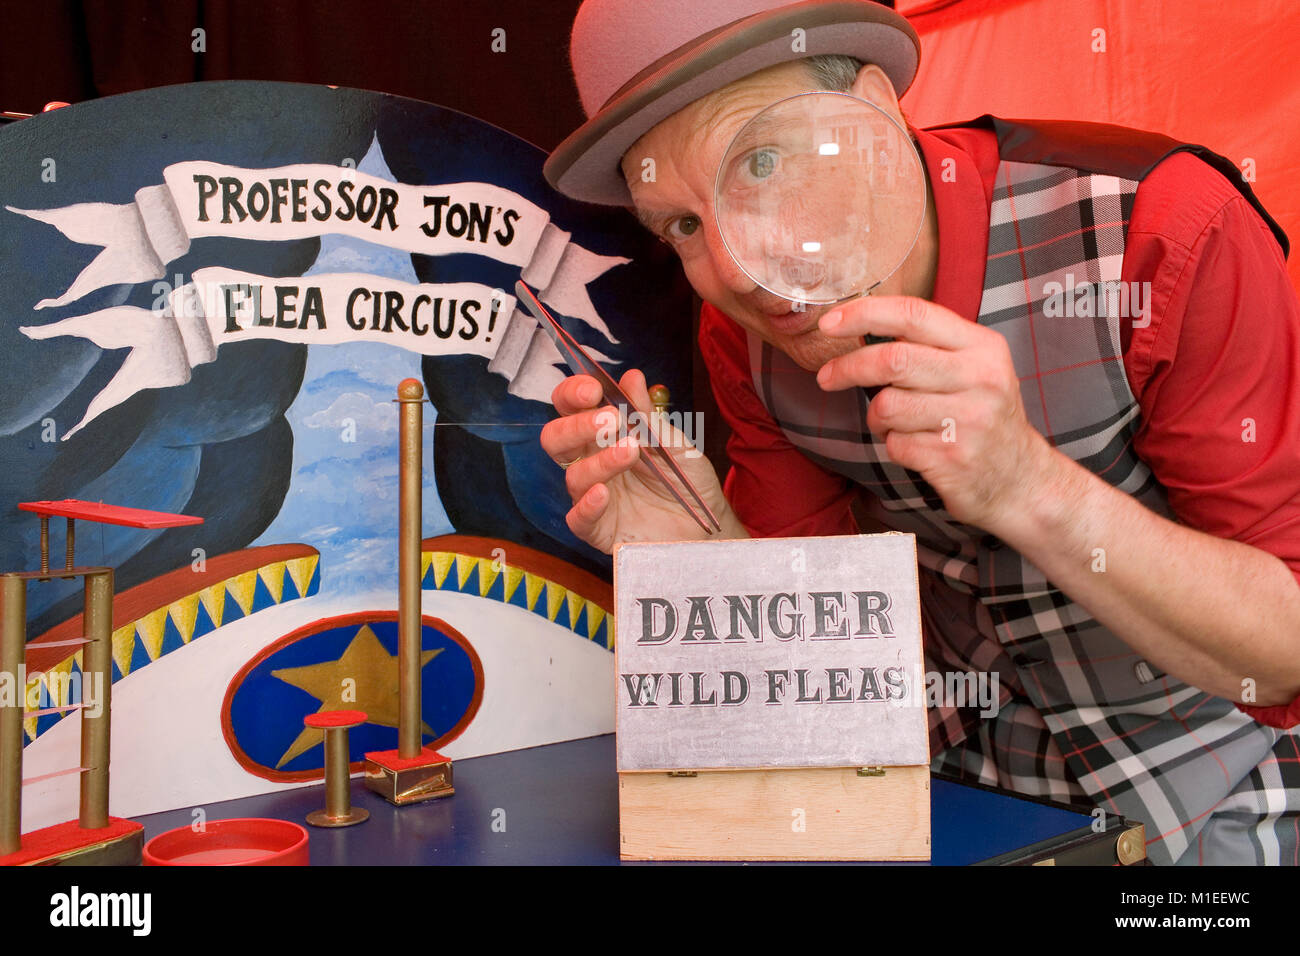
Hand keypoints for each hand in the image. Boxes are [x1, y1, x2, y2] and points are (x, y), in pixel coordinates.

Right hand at [540, 369, 740, 552]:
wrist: (707, 526)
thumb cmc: (688, 480)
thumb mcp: (675, 443)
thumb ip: (649, 416)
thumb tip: (631, 378)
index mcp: (603, 435)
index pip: (571, 408)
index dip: (573, 394)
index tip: (593, 388)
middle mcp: (591, 462)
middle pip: (557, 439)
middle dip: (577, 425)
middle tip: (610, 419)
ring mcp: (592, 496)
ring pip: (573, 476)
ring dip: (600, 461)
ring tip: (631, 451)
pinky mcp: (599, 529)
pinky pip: (579, 520)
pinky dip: (587, 506)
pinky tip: (603, 493)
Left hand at [815, 295, 1060, 531]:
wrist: (1021, 481)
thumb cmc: (983, 418)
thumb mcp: (974, 370)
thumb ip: (929, 346)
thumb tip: (859, 327)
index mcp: (982, 347)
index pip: (914, 315)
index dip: (864, 314)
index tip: (829, 323)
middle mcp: (980, 378)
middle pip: (892, 359)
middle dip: (848, 367)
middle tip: (826, 377)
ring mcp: (969, 420)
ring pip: (887, 406)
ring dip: (876, 418)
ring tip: (893, 424)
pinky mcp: (953, 458)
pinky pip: (895, 444)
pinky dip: (893, 445)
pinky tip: (915, 447)